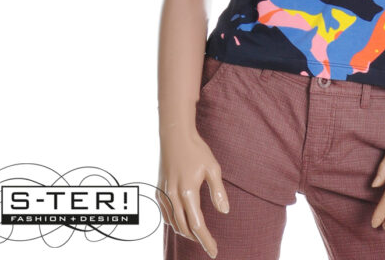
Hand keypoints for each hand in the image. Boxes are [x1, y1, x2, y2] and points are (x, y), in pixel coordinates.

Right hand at [156, 126, 229, 257]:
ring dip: (185, 232)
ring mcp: (164, 194)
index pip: (198, 225)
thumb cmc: (196, 150)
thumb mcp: (213, 168)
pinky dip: (174, 223)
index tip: (214, 252)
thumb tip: (225, 212)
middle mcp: (173, 197)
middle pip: (184, 228)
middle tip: (210, 245)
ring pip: (173, 223)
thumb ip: (218, 191)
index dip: (206, 241)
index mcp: (188, 192)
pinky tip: (182, 222)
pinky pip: (165, 214)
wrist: (175, 136)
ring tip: (198, 235)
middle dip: (197, 239)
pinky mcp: (159, 190)